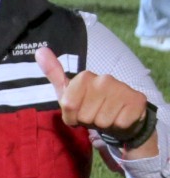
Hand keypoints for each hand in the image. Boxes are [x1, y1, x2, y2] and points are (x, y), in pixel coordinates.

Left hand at [35, 47, 153, 147]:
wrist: (119, 115)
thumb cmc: (89, 105)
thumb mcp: (67, 92)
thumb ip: (54, 73)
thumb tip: (39, 51)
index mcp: (85, 77)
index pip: (69, 106)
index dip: (72, 116)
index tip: (78, 112)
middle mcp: (104, 79)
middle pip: (85, 116)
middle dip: (88, 121)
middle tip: (95, 114)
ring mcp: (122, 88)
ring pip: (102, 121)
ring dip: (103, 124)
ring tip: (107, 116)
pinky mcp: (137, 101)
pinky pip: (119, 124)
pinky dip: (118, 126)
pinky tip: (120, 117)